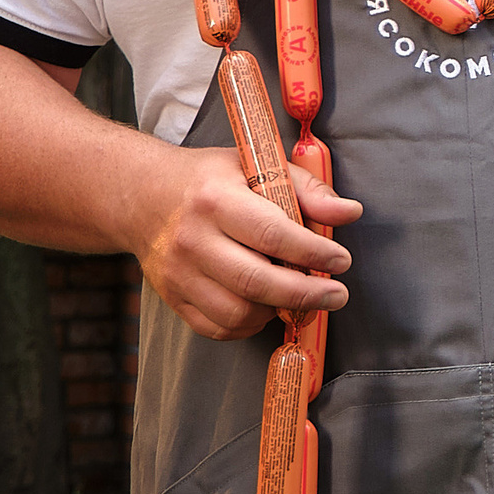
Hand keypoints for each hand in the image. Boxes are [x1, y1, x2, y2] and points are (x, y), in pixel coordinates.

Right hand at [128, 146, 363, 341]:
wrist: (142, 197)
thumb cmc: (210, 180)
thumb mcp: (257, 166)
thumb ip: (307, 190)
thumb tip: (350, 212)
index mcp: (215, 199)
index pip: (271, 234)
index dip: (312, 252)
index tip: (342, 260)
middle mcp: (192, 240)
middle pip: (255, 280)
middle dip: (305, 294)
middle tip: (337, 295)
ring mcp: (178, 274)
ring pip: (237, 312)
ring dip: (278, 311)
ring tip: (299, 297)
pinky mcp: (173, 298)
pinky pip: (217, 327)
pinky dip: (250, 325)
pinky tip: (268, 307)